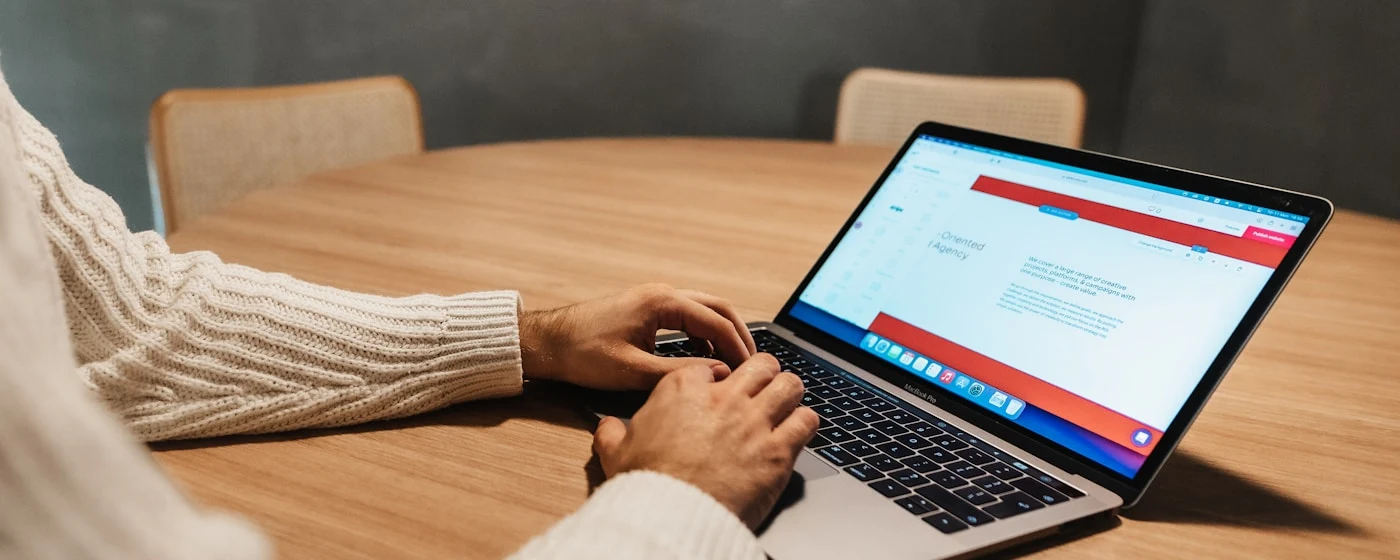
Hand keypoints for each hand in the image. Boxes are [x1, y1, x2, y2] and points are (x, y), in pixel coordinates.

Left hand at [520, 284, 756, 389]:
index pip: (717, 321)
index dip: (738, 348)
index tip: (752, 371)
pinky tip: (703, 361)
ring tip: (733, 365)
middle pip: (717, 308)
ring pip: (703, 311)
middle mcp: (662, 294)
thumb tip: (717, 377)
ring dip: (721, 335)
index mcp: (662, 302)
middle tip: (754, 365)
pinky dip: (702, 336)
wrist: (547, 343)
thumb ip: (679, 373)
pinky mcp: (647, 311)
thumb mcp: (633, 371)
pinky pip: (687, 318)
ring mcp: (654, 300)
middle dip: (738, 335)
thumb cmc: (582, 354)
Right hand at [592, 354, 818, 528]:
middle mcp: (724, 398)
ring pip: (790, 384)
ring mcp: (755, 421)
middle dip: (764, 374)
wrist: (670, 515)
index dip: (719, 378)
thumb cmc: (644, 483)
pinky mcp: (778, 450)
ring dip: (789, 394)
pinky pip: (807, 420)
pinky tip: (798, 431)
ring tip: (786, 405)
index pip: (712, 365)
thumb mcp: (615, 452)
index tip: (720, 390)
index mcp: (684, 389)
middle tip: (762, 389)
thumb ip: (612, 432)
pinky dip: (805, 423)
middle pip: (760, 364)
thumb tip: (607, 427)